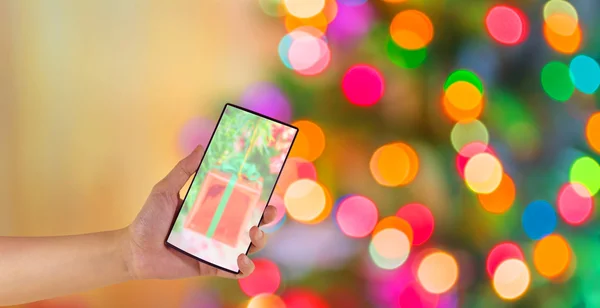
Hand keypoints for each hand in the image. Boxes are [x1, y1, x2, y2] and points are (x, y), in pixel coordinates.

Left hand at [122, 145, 276, 279]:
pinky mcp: (211, 266)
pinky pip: (233, 270)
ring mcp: (216, 248)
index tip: (267, 191)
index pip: (240, 202)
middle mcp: (218, 228)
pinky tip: (241, 259)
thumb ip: (184, 170)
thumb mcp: (165, 189)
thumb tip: (201, 148)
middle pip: (251, 224)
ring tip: (254, 234)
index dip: (257, 198)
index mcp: (211, 209)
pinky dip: (243, 267)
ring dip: (258, 241)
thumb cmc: (149, 219)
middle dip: (265, 219)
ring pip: (247, 247)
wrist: (134, 249)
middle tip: (269, 213)